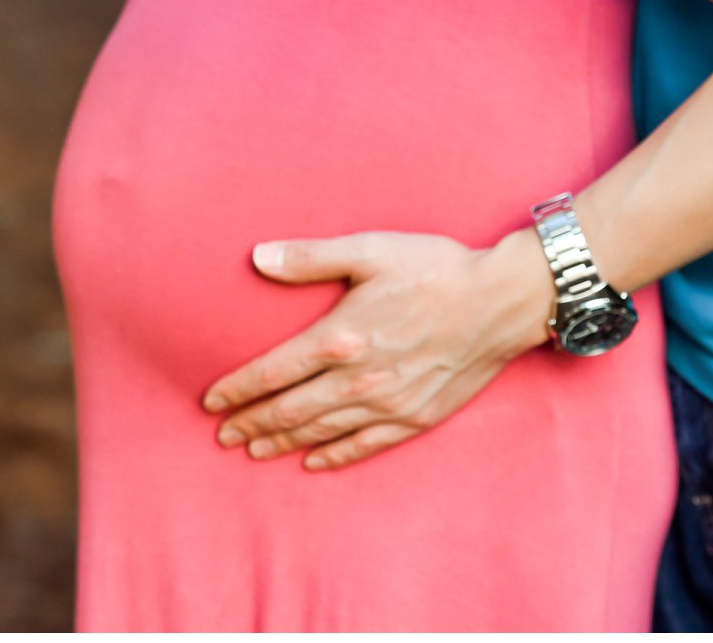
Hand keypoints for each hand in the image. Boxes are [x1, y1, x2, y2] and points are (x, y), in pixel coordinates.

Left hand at [202, 230, 553, 471]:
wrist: (501, 301)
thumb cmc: (435, 269)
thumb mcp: (370, 250)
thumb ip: (311, 257)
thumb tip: (258, 257)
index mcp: (340, 337)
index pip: (272, 372)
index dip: (237, 389)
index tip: (211, 401)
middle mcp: (358, 379)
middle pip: (289, 410)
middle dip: (251, 424)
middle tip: (223, 435)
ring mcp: (388, 404)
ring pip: (321, 431)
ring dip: (282, 442)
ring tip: (254, 451)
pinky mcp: (416, 418)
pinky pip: (365, 445)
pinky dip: (334, 456)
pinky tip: (313, 462)